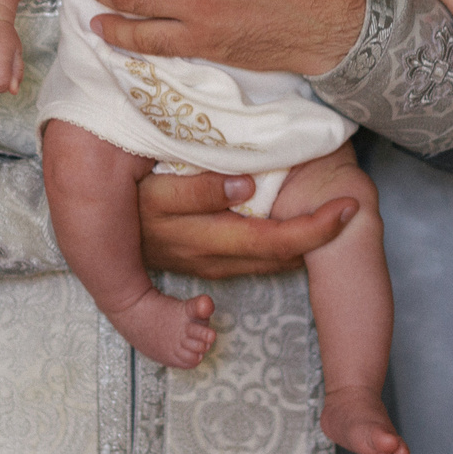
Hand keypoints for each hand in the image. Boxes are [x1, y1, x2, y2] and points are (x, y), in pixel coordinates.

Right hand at [139, 169, 352, 278]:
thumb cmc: (128, 198)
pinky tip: (299, 235)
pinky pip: (254, 262)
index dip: (316, 228)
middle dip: (320, 235)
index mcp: (209, 238)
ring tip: (336, 217)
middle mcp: (216, 259)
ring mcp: (212, 267)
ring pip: (269, 262)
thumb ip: (200, 188)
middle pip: (279, 254)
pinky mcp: (208, 267)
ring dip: (304, 243)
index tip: (349, 206)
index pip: (275, 239)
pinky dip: (282, 250)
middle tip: (355, 208)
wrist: (96, 236)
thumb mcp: (156, 191)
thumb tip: (246, 185)